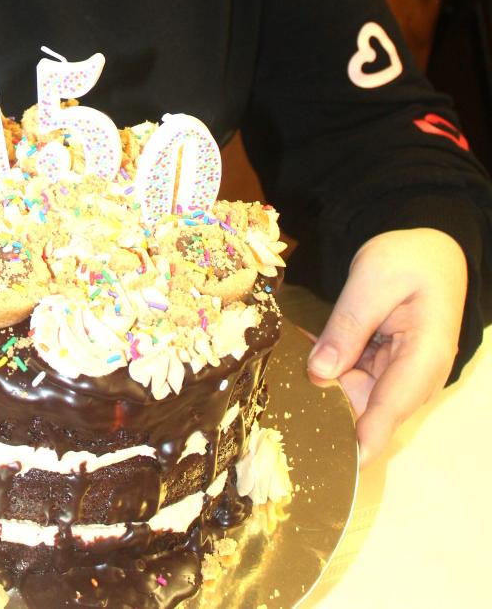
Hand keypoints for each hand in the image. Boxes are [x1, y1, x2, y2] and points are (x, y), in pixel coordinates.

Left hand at [307, 228, 466, 465]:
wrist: (430, 251)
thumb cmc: (408, 260)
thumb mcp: (373, 278)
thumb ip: (348, 324)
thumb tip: (319, 373)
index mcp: (424, 357)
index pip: (389, 410)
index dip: (359, 440)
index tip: (331, 460)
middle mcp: (415, 378)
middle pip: (367, 410)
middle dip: (326, 408)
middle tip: (282, 399)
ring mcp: (399, 377)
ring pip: (354, 399)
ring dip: (321, 387)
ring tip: (285, 371)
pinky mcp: (384, 370)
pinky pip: (351, 381)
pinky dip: (327, 370)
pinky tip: (301, 354)